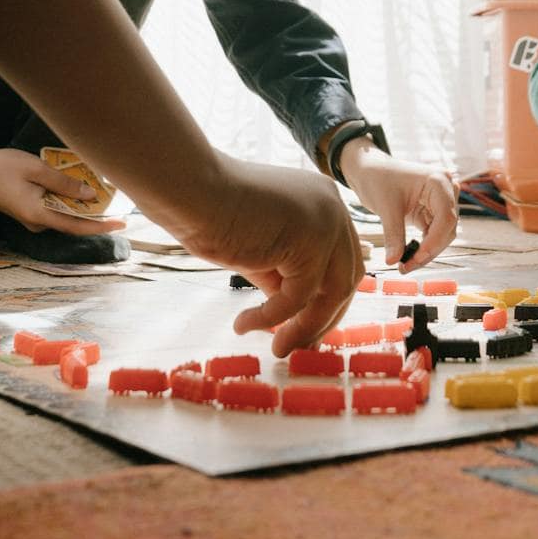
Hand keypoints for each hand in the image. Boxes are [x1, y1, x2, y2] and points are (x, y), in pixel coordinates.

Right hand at [0, 142, 127, 236]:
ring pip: (63, 212)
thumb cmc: (0, 168)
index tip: (121, 224)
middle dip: (94, 210)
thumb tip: (90, 195)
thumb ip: (63, 183)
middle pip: (73, 220)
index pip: (77, 226)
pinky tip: (75, 183)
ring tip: (100, 188)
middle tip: (116, 199)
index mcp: (38, 215)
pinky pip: (53, 206)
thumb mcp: (36, 169)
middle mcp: (36, 222)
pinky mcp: (28, 209)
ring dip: (80, 202)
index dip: (101, 226)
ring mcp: (31, 217)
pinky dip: (66, 197)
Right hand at [170, 158, 364, 356]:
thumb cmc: (213, 214)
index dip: (327, 299)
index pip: (343, 261)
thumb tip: (295, 316)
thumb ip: (283, 273)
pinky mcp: (311, 240)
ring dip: (305, 327)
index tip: (304, 328)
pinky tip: (243, 324)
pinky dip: (271, 317)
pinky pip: (298, 296)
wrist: (190, 190)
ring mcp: (327, 222)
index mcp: (324, 204)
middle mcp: (334, 209)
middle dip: (323, 317)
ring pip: (332, 292)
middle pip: (347, 277)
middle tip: (295, 345)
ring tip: (277, 348)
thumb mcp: (261, 249)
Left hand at [340, 141, 458, 272]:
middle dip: (429, 250)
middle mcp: (445, 190)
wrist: (368, 170)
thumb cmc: (377, 178)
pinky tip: (408, 256)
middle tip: (406, 267)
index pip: (446, 217)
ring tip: (405, 264)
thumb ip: (393, 235)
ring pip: (442, 234)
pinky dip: (423, 246)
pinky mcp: (432, 211)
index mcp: (438, 181)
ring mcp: (440, 201)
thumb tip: (394, 261)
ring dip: (427, 251)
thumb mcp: (385, 207)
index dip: (434, 241)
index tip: (416, 258)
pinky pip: (434, 233)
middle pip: (447, 228)